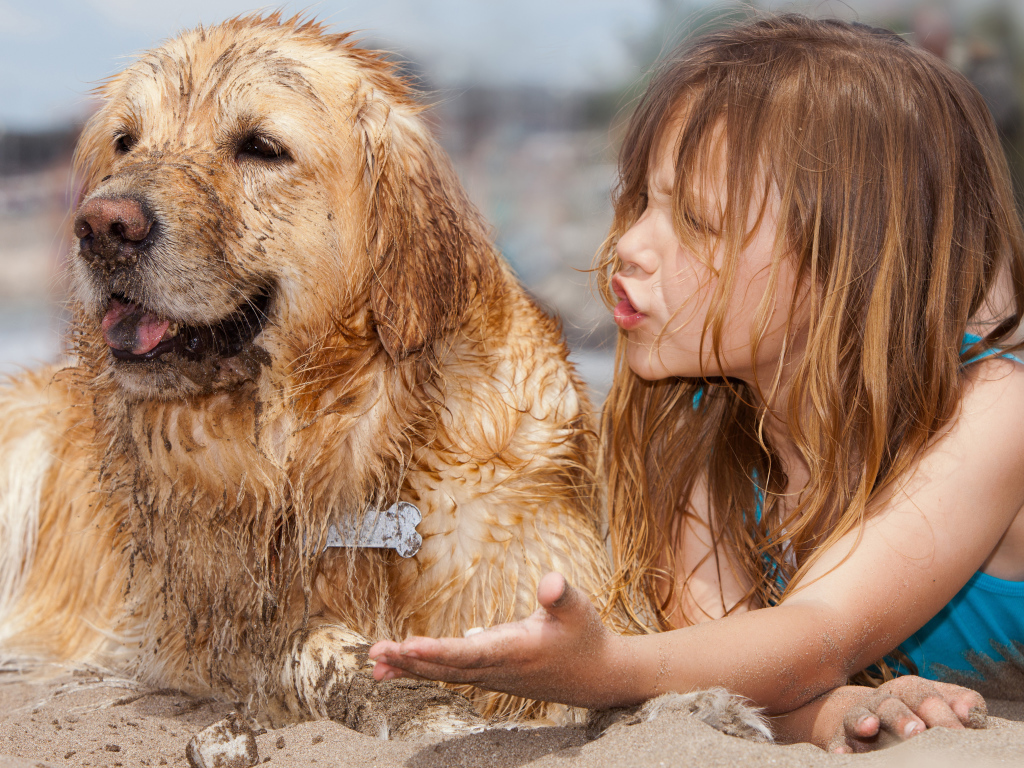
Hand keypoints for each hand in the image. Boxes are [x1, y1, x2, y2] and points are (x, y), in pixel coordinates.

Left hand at [368, 572, 623, 707]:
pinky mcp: (489, 676)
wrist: (598, 677)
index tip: (408, 645)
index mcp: (515, 651)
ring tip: (375, 664)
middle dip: (409, 661)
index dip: (438, 651)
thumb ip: (562, 594)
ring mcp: (492, 677)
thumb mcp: (579, 609)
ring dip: (409, 668)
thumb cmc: (585, 637)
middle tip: (375, 653)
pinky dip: (423, 670)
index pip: (469, 653)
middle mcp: (497, 669)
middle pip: (447, 668)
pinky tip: (397, 669)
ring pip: (444, 674)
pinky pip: (450, 674)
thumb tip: (549, 581)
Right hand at [823, 677, 985, 752]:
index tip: (958, 734)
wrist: (872, 713)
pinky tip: (843, 754)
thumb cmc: (918, 710)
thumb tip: (970, 713)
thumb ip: (962, 703)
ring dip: (864, 721)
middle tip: (917, 732)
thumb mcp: (941, 701)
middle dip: (902, 717)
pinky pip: (838, 740)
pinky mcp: (842, 738)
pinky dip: (839, 746)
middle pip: (891, 705)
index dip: (942, 715)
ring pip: (859, 716)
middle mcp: (882, 702)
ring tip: (870, 728)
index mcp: (910, 691)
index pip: (925, 697)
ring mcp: (860, 719)